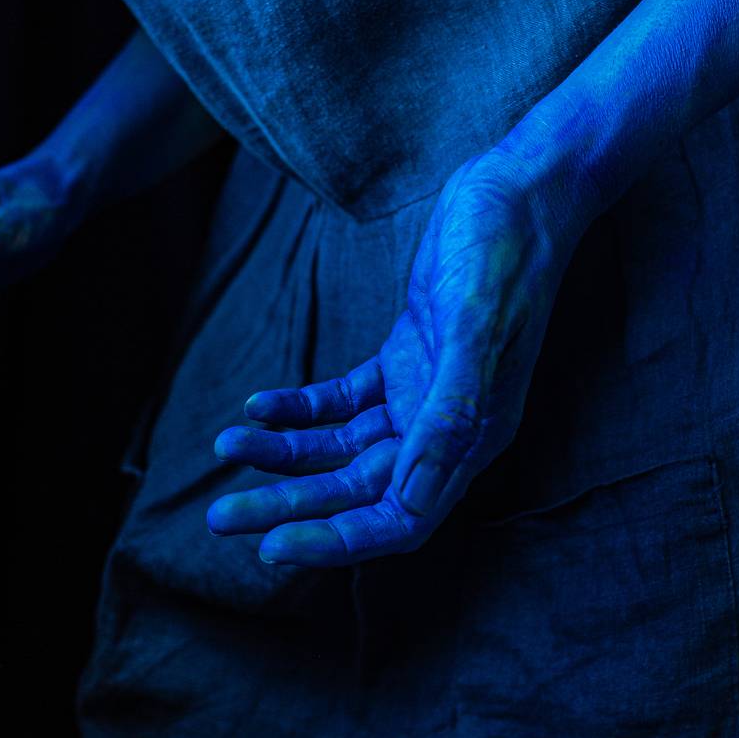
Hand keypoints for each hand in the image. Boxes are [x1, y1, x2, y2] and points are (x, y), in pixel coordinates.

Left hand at [208, 148, 596, 565]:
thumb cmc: (505, 258)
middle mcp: (445, 431)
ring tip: (225, 447)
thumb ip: (448, 419)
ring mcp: (422, 396)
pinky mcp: (403, 360)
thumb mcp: (476, 334)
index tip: (272, 546)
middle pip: (354, 491)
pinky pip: (341, 401)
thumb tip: (414, 501)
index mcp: (472, 441)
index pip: (398, 519)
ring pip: (340, 448)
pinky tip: (258, 405)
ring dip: (282, 455)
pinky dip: (300, 407)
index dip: (335, 540)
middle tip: (219, 518)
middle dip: (287, 505)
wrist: (518, 191)